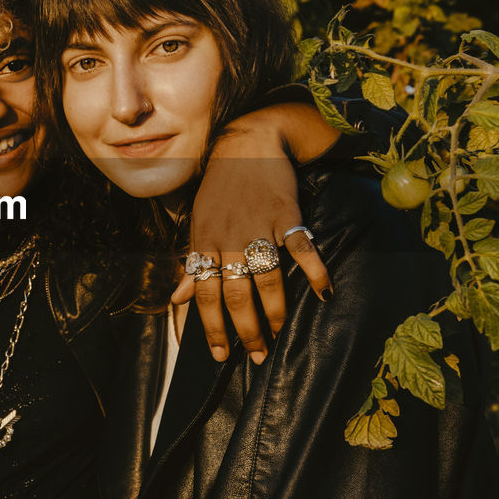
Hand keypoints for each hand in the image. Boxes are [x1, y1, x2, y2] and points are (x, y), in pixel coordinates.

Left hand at [175, 102, 336, 363]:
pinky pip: (302, 247)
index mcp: (205, 242)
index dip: (211, 327)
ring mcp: (258, 227)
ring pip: (267, 279)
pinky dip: (314, 271)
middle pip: (236, 294)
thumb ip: (190, 264)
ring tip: (279, 333)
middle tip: (256, 355)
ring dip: (275, 311)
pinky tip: (323, 293)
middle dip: (246, 330)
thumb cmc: (219, 189)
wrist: (245, 143)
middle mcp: (229, 238)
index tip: (220, 354)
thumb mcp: (197, 224)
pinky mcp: (286, 214)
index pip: (205, 293)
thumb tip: (175, 300)